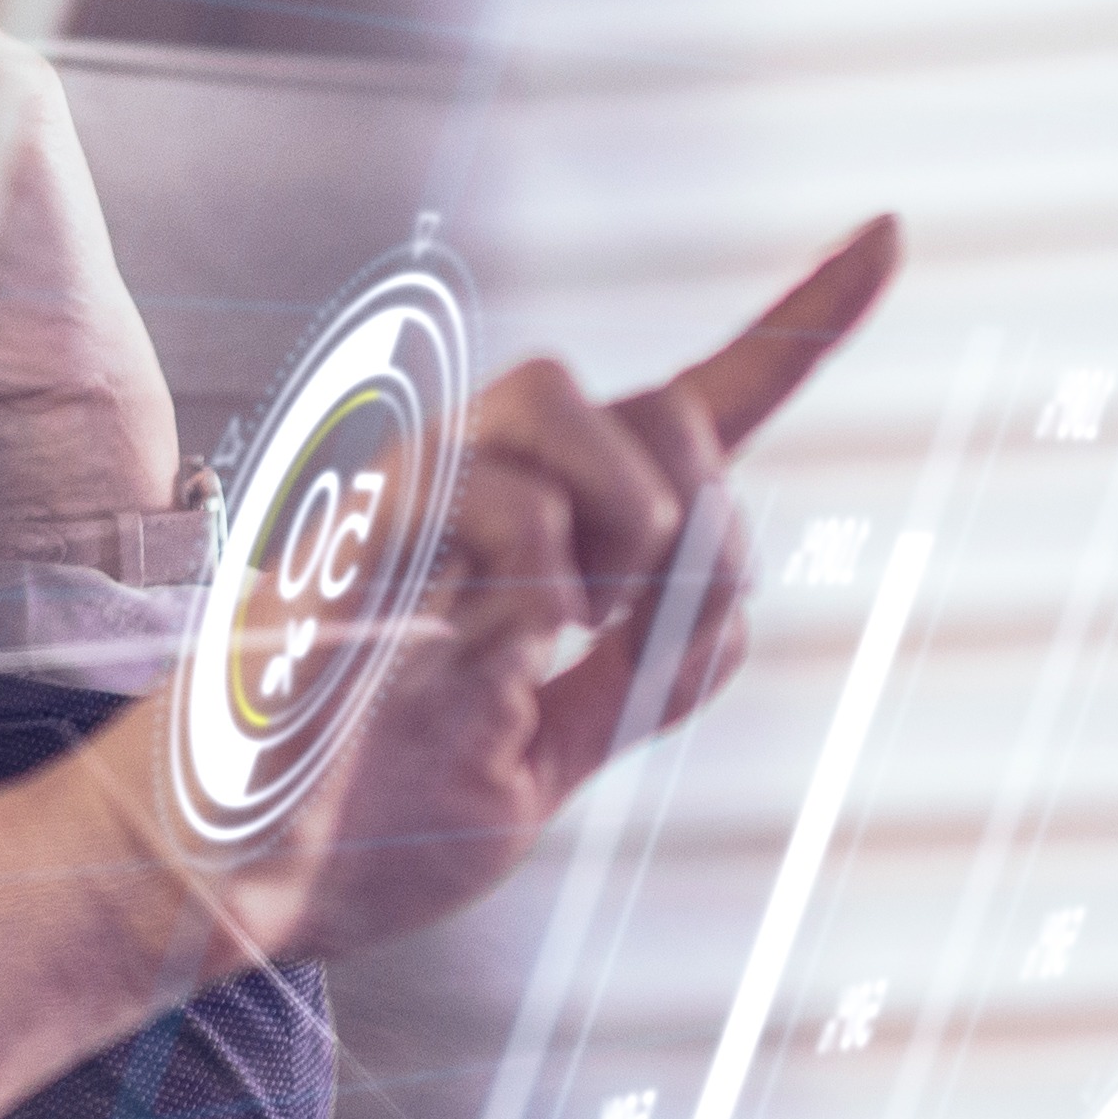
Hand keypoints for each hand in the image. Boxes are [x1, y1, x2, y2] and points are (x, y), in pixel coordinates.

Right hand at [230, 216, 901, 968]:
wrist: (224, 882)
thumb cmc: (361, 818)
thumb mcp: (546, 763)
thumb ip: (640, 680)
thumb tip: (724, 596)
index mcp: (535, 544)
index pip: (689, 409)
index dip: (799, 327)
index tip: (893, 236)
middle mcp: (474, 495)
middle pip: (645, 401)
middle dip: (691, 510)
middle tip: (629, 627)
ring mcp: (406, 501)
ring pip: (565, 396)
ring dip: (620, 519)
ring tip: (565, 630)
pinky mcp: (350, 531)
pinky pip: (487, 492)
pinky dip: (536, 574)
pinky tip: (512, 650)